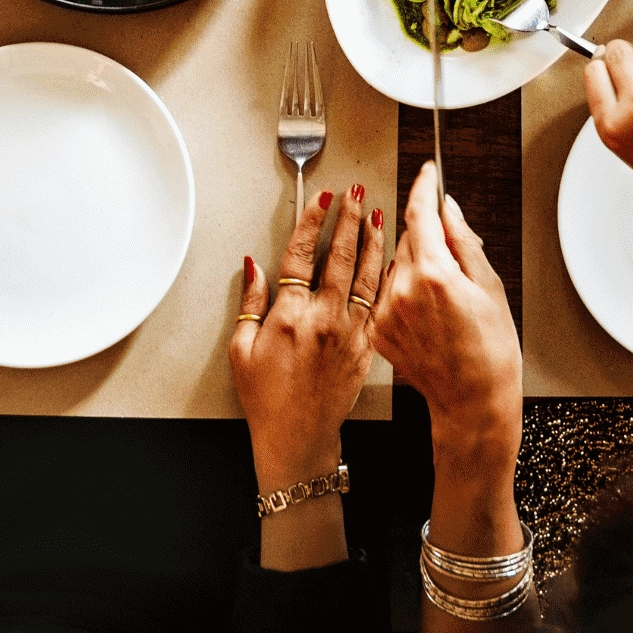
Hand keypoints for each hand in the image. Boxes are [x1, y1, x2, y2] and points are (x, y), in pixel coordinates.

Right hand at [233, 183, 385, 487]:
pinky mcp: (366, 347)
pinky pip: (378, 303)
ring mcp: (349, 333)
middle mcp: (324, 319)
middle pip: (339, 257)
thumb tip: (253, 266)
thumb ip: (249, 303)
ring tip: (376, 215)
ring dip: (372, 242)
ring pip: (365, 276)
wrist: (299, 437)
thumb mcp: (241, 349)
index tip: (321, 200)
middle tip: (354, 194)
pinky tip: (391, 261)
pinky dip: (385, 278)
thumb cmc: (267, 399)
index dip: (312, 222)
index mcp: (290, 316)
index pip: (302, 255)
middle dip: (348, 220)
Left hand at [371, 163, 519, 460]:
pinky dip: (403, 293)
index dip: (423, 186)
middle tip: (454, 262)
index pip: (419, 212)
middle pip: (407, 238)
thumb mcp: (489, 287)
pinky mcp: (377, 329)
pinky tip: (427, 316)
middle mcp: (402, 289)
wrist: (472, 403)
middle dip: (427, 238)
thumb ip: (464, 241)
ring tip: (443, 300)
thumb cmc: (491, 352)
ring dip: (414, 267)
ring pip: (395, 266)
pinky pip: (386, 293)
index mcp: (434, 274)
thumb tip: (448, 208)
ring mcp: (385, 311)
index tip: (427, 173)